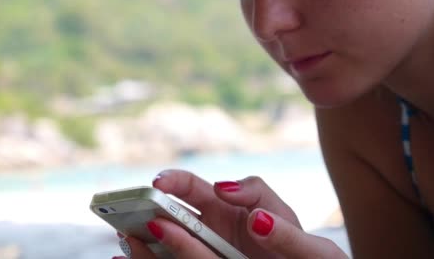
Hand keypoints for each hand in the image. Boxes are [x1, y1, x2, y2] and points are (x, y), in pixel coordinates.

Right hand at [116, 170, 346, 258]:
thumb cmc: (305, 256)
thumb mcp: (301, 234)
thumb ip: (272, 214)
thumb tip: (226, 191)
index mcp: (226, 206)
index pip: (190, 187)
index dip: (172, 182)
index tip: (158, 184)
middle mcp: (207, 230)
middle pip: (167, 216)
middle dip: (146, 213)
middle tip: (129, 217)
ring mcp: (203, 253)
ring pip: (163, 246)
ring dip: (141, 242)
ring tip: (128, 243)